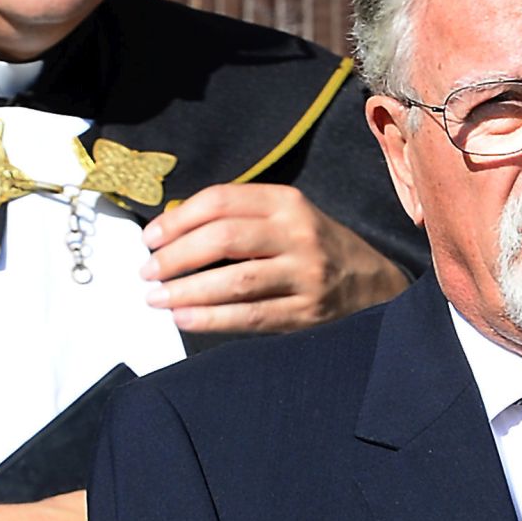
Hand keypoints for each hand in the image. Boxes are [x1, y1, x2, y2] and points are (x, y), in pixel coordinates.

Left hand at [142, 184, 407, 334]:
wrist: (375, 285)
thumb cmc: (316, 250)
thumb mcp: (286, 219)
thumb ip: (240, 219)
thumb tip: (173, 231)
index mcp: (287, 202)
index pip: (221, 201)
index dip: (178, 219)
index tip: (150, 239)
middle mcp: (298, 233)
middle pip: (224, 238)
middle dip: (176, 256)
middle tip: (147, 272)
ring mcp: (305, 275)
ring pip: (235, 280)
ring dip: (187, 291)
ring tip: (157, 299)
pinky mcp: (307, 312)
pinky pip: (250, 316)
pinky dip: (212, 319)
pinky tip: (185, 319)